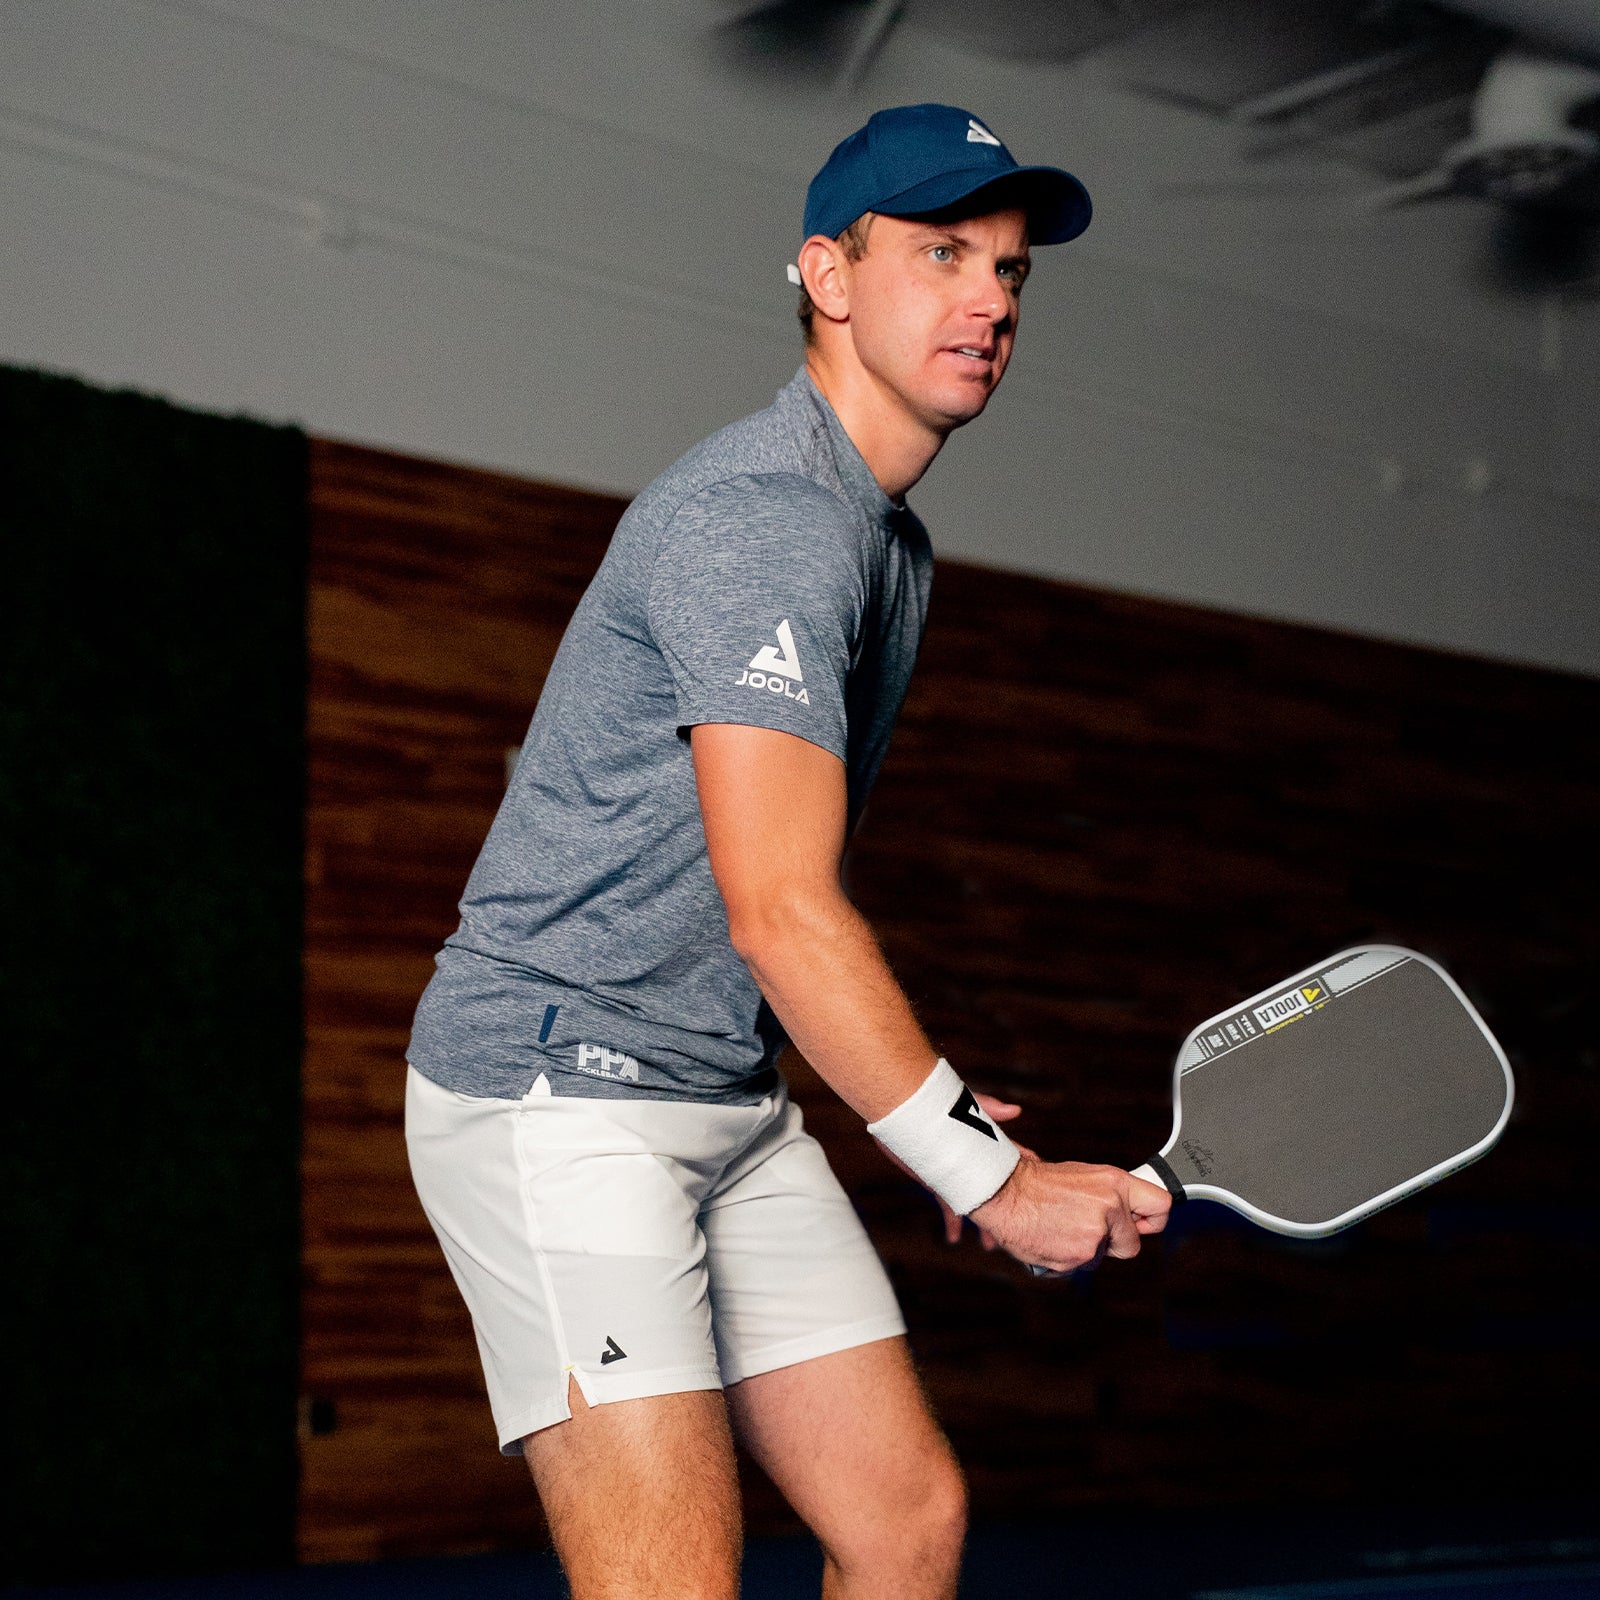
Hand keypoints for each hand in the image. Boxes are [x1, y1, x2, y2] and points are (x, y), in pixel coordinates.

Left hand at [879, 1091, 1026, 1249]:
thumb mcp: (964, 1105)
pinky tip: (955, 1238)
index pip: (1011, 1164)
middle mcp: (973, 1162)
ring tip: (990, 1245)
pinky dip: (952, 1222)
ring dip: (982, 1225)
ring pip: (974, 1204)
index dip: (1025, 1179)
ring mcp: (955, 1173)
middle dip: (1006, 1212)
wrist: (900, 1111)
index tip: (1040, 1196)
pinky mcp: (936, 1181)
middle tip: (1018, 1232)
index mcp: (985, 1144)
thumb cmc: (934, 1102)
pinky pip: (947, 1205)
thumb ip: (988, 1108)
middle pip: (995, 1192)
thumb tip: (1016, 1110)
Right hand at [969, 1151, 1171, 1274]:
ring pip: (1100, 1256)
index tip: (1142, 1224)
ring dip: (1084, 1248)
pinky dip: (1065, 1257)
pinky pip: (1079, 1265)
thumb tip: (1127, 1215)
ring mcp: (1095, 1234)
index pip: (1161, 1205)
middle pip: (1131, 1244)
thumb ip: (1109, 1196)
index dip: (1152, 1221)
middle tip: (1087, 1226)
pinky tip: (1050, 1236)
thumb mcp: (1082, 1176)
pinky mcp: (1078, 1256)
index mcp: (1114, 1183)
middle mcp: (1110, 1207)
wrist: (1004, 1193)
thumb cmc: (1037, 1183)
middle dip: (1113, 1242)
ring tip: (1059, 1225)